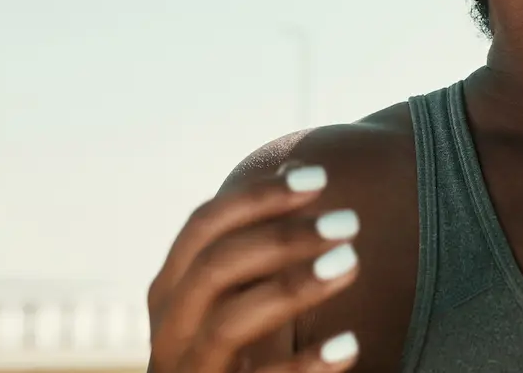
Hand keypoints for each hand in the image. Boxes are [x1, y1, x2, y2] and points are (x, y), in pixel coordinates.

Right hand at [147, 165, 363, 372]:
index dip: (257, 196)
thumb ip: (257, 248)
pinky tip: (350, 345)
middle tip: (350, 220)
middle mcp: (169, 334)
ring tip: (352, 262)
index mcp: (171, 294)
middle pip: (214, 268)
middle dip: (281, 236)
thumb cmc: (239, 355)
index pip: (203, 227)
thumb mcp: (237, 297)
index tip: (318, 176)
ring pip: (229, 322)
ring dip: (293, 287)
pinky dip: (305, 364)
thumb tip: (299, 169)